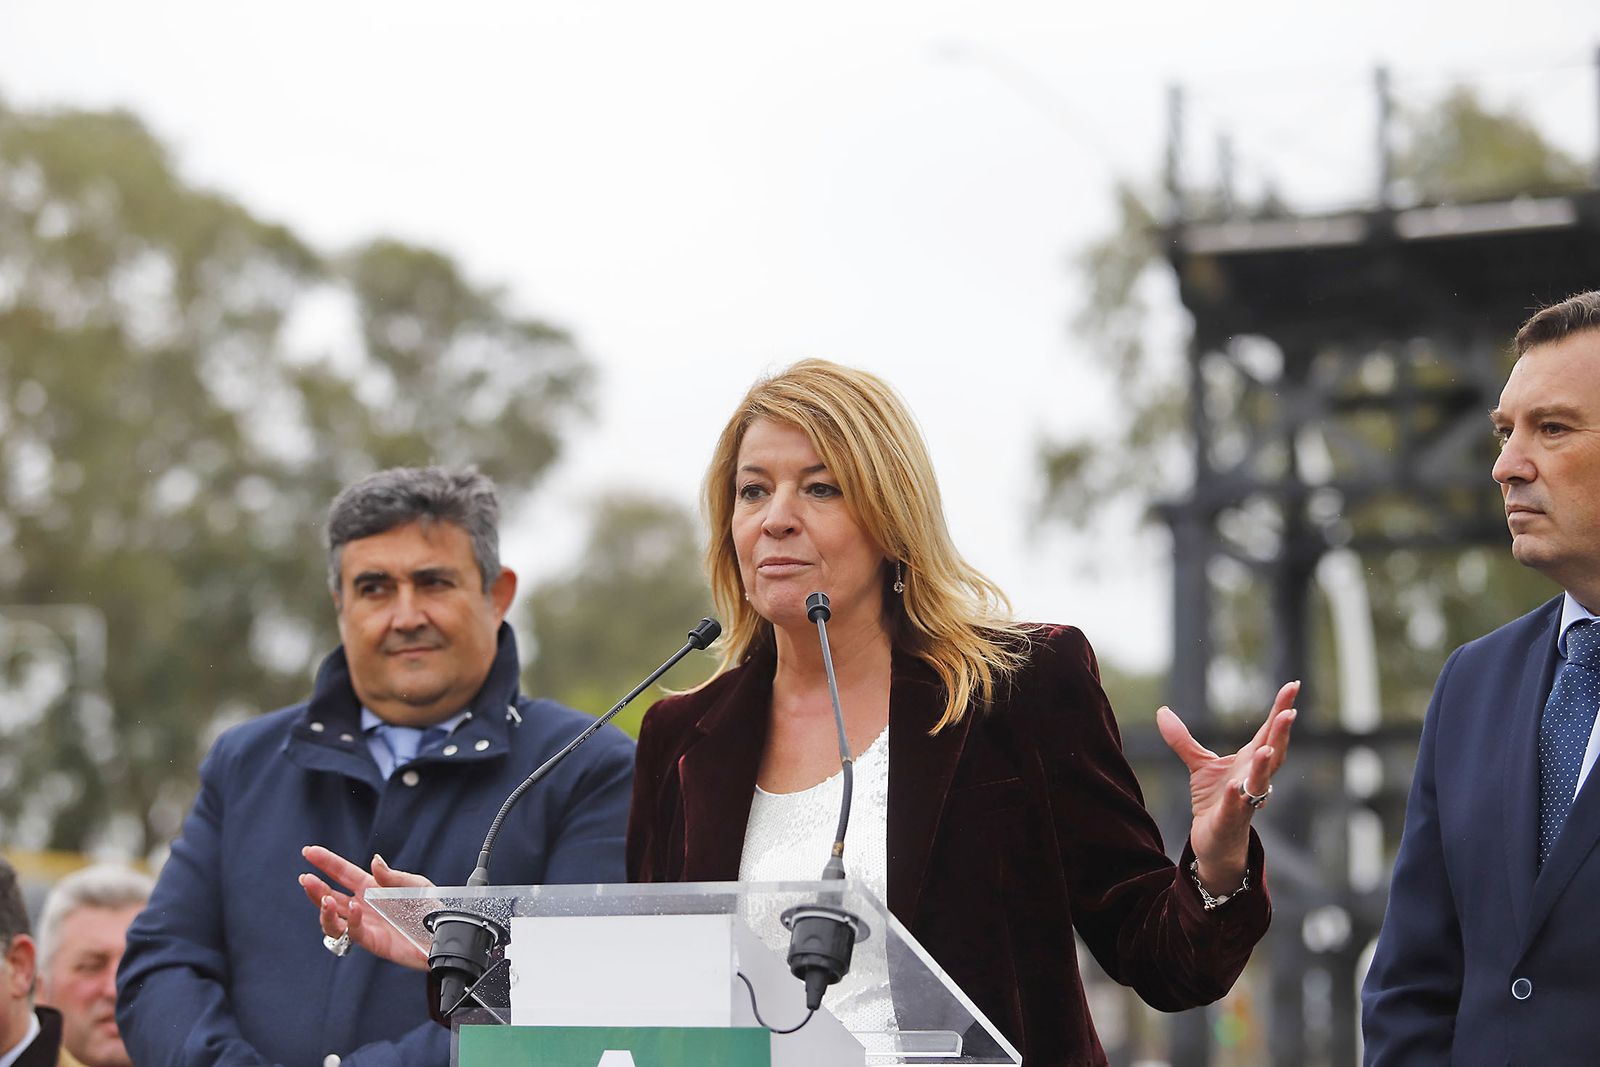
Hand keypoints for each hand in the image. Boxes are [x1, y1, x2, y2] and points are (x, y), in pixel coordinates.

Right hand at [299, 845, 432, 970]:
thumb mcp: (416, 884)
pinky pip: (353, 933)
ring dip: (325, 909)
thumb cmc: (431, 908)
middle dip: (315, 888)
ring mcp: (365, 924)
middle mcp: (364, 905)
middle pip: (331, 896)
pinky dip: (350, 921)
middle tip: (306, 879)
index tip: (308, 851)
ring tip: (326, 899)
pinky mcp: (372, 941)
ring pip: (333, 919)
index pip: (343, 873)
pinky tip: (354, 909)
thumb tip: (374, 861)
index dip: (326, 862)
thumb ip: (392, 876)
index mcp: (372, 887)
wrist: (443, 934)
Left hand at [1157, 680, 1297, 894]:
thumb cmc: (1216, 801)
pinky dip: (1236, 799)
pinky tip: (1235, 788)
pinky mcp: (1230, 820)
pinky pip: (1235, 808)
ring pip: (1261, 782)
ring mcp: (1246, 800)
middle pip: (1274, 753)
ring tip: (1267, 749)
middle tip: (1290, 712)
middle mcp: (1254, 779)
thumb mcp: (1199, 765)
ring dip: (1265, 766)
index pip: (1269, 731)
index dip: (1281, 708)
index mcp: (1251, 761)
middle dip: (1282, 733)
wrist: (1213, 840)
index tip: (1293, 685)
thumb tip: (1162, 712)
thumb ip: (1183, 740)